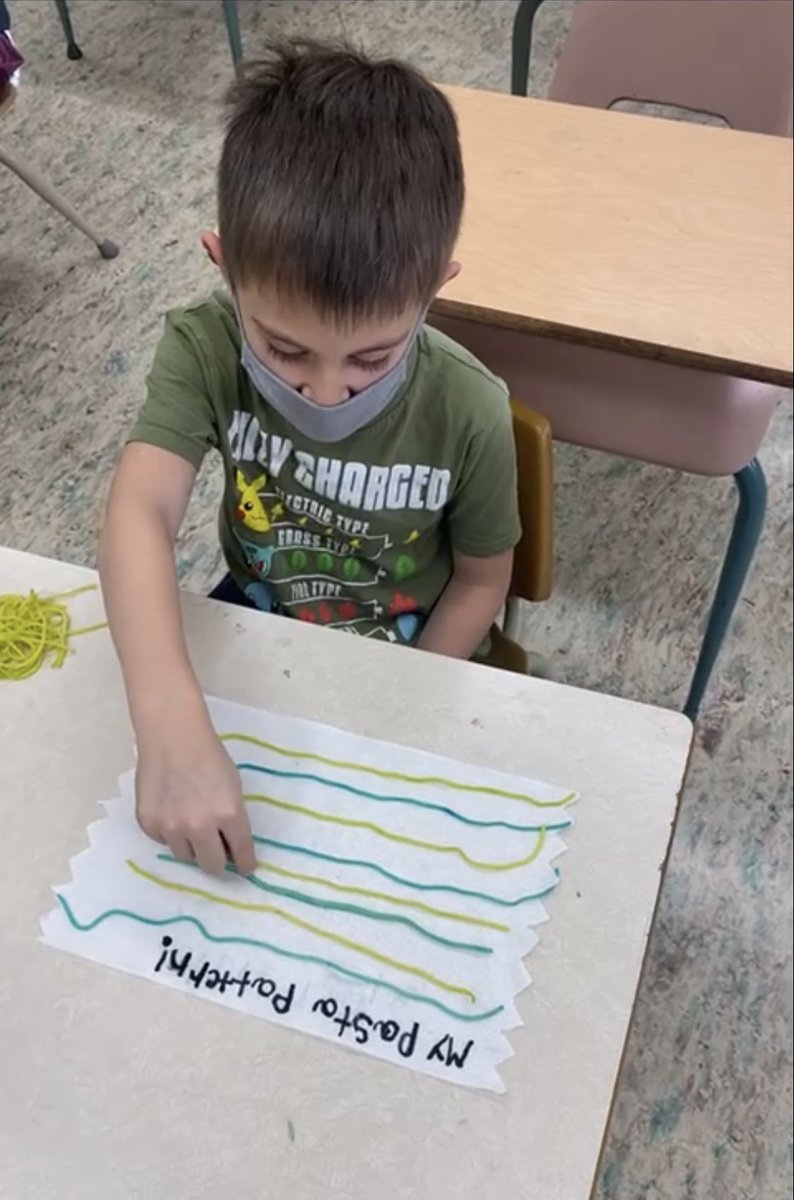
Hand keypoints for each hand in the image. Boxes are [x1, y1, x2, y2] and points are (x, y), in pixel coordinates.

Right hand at [135, 718, 255, 876]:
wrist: (172, 737)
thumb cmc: (209, 757)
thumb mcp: (233, 787)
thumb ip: (233, 818)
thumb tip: (231, 845)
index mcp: (228, 814)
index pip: (241, 853)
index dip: (245, 864)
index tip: (245, 868)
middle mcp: (200, 827)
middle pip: (211, 866)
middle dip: (218, 861)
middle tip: (217, 853)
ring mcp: (171, 828)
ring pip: (185, 856)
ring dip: (192, 846)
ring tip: (190, 824)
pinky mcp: (148, 825)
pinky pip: (163, 842)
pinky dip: (170, 833)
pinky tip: (171, 812)